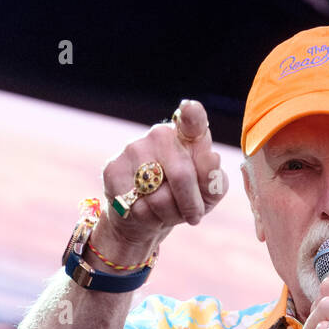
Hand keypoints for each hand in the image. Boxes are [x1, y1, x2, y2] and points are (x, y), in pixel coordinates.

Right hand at [99, 98, 227, 256]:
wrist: (146, 216)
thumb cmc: (184, 199)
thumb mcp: (207, 193)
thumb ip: (214, 179)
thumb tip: (211, 158)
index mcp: (187, 136)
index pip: (192, 120)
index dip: (192, 115)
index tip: (190, 108)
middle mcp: (159, 135)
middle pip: (182, 176)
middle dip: (192, 205)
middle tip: (194, 214)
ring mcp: (133, 150)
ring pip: (160, 197)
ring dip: (171, 215)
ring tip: (170, 212)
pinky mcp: (114, 171)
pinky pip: (140, 208)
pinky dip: (151, 219)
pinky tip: (150, 213)